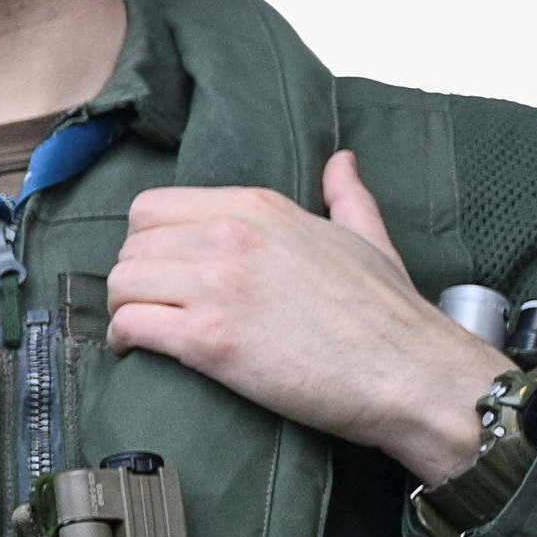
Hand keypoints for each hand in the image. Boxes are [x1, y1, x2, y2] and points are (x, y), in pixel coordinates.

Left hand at [111, 153, 505, 476]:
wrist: (414, 375)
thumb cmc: (392, 314)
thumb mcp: (369, 239)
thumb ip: (345, 196)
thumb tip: (341, 161)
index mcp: (259, 208)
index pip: (154, 207)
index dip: (149, 242)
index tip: (163, 269)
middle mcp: (231, 236)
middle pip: (131, 246)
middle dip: (134, 278)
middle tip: (151, 305)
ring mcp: (218, 286)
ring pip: (121, 283)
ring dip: (124, 309)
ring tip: (143, 329)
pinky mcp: (210, 339)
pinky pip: (130, 325)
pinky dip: (123, 340)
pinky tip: (138, 350)